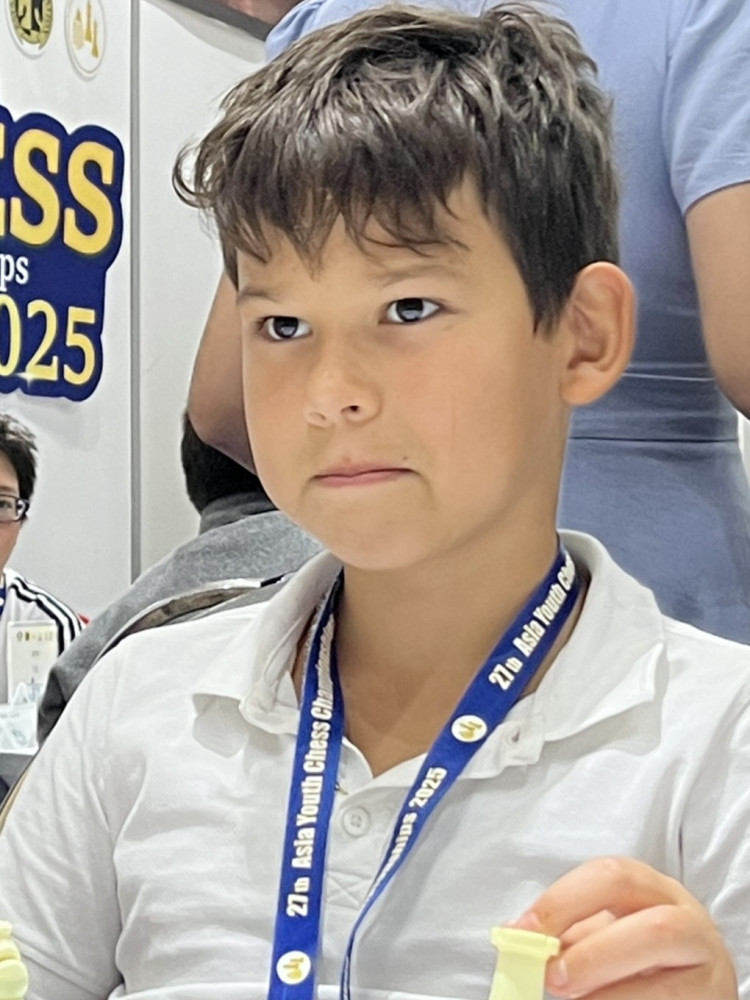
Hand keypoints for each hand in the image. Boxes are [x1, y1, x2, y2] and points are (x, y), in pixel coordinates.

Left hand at [512, 857, 737, 999]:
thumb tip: (521, 938)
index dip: (564, 901)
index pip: (613, 877)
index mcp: (656, 889)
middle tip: (553, 978)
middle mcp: (691, 924)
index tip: (522, 931)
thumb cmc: (639, 954)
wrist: (694, 987)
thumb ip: (572, 933)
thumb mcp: (610, 930)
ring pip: (667, 986)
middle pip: (654, 930)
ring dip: (611, 997)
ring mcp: (709, 973)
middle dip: (595, 955)